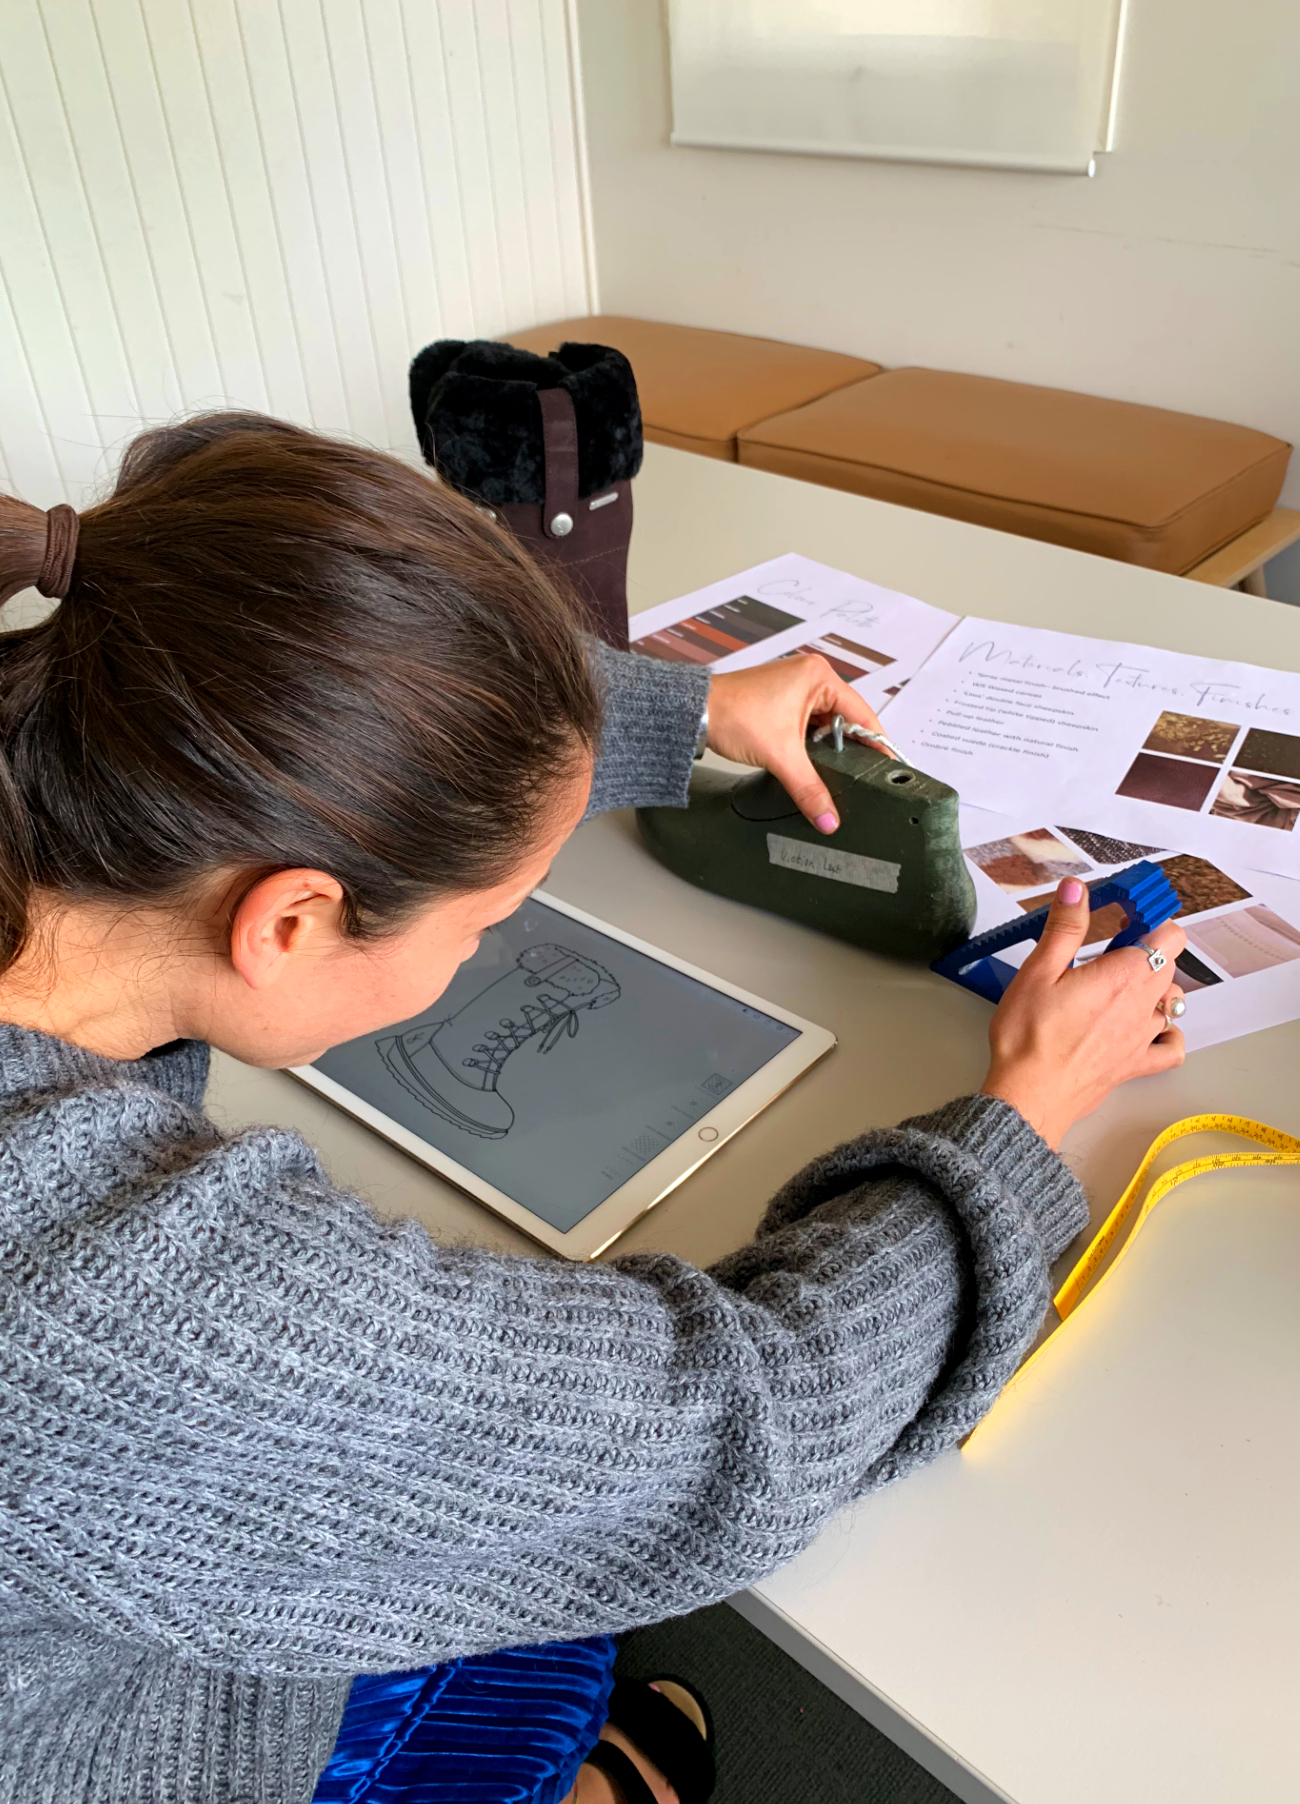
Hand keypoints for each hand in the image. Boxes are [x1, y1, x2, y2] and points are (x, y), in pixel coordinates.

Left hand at [706, 655, 890, 831]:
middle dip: (848, 749)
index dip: (875, 743)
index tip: (886, 766)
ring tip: (832, 772)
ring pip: (825, 724)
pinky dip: (810, 744)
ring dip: (826, 748)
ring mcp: (795, 687)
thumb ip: (809, 789)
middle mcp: (811, 676)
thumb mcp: (781, 756)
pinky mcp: (782, 700)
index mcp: (819, 676)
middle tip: (858, 776)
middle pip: (845, 719)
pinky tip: (810, 763)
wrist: (694, 711)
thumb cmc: (732, 714)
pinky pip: (808, 724)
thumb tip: (829, 818)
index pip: (862, 713)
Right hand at [980, 879, 1186, 1148]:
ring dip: (1156, 989)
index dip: (1151, 922)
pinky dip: (1168, 1034)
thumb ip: (1064, 928)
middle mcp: (1143, 1006)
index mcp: (1124, 976)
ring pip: (1171, 1003)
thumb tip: (1077, 889)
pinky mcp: (1136, 1065)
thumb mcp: (1038, 971)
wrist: (1029, 1096)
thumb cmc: (1028, 1036)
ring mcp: (1143, 1038)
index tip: (1126, 919)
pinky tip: (1147, 1028)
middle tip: (1108, 951)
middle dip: (1147, 951)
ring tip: (1120, 987)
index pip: (1169, 936)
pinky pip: (1172, 1048)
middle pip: (1169, 966)